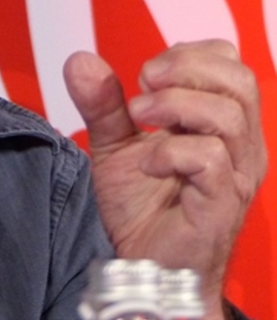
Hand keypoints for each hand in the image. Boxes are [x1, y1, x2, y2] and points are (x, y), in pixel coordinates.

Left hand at [64, 40, 266, 319]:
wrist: (146, 265)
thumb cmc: (143, 206)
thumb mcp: (114, 145)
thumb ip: (101, 103)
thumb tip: (78, 59)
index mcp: (221, 123)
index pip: (231, 63)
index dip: (189, 54)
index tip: (145, 75)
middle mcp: (239, 145)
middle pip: (240, 80)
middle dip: (185, 69)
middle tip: (142, 86)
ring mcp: (235, 174)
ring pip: (228, 115)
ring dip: (173, 105)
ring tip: (137, 119)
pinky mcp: (222, 204)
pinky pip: (210, 159)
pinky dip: (171, 151)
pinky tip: (147, 163)